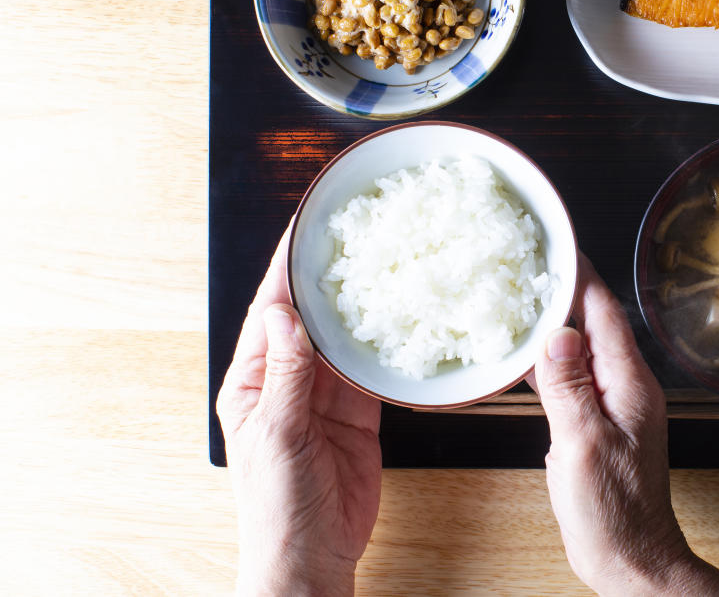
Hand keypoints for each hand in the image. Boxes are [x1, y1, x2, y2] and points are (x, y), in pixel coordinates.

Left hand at [216, 227, 382, 595]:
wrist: (311, 558)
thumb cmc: (276, 508)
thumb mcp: (277, 435)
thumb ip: (286, 375)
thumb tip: (285, 314)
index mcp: (251, 382)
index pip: (269, 312)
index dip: (286, 269)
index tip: (305, 229)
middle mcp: (286, 382)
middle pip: (308, 317)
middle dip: (327, 278)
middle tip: (354, 236)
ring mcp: (323, 398)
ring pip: (342, 339)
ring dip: (359, 306)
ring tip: (381, 265)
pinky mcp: (358, 415)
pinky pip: (371, 370)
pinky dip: (384, 345)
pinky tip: (399, 319)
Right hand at [534, 254, 718, 595]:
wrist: (632, 561)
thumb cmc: (615, 513)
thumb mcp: (583, 445)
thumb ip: (569, 388)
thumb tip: (558, 334)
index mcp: (630, 385)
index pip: (605, 313)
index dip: (581, 275)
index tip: (559, 244)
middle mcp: (626, 388)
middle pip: (594, 325)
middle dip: (564, 291)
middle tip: (530, 261)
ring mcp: (613, 407)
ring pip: (582, 352)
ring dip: (555, 326)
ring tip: (521, 298)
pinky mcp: (598, 427)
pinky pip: (573, 382)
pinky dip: (549, 364)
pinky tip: (524, 358)